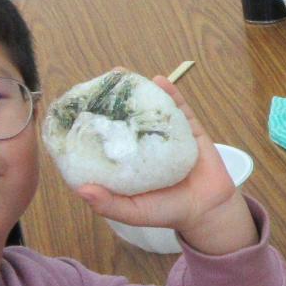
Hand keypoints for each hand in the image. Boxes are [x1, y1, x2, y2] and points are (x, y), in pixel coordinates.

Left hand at [74, 77, 254, 253]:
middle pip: (126, 117)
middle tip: (99, 82)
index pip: (106, 138)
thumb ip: (109, 204)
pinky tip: (159, 81)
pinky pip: (180, 109)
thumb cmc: (166, 211)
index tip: (79, 108)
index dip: (93, 123)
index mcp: (127, 161)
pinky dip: (171, 93)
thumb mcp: (132, 212)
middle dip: (112, 98)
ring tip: (123, 73)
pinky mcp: (190, 130)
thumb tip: (81, 190)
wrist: (207, 210)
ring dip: (138, 89)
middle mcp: (144, 144)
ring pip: (151, 108)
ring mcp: (167, 135)